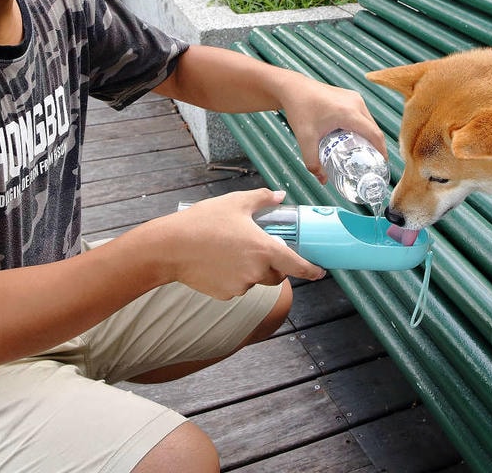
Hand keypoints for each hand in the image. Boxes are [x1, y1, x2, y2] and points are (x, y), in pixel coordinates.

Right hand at [156, 189, 324, 298]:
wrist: (171, 247)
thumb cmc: (203, 221)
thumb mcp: (235, 203)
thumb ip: (262, 200)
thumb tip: (279, 195)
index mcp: (264, 249)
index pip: (297, 265)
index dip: (311, 270)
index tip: (320, 272)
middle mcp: (256, 271)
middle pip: (276, 274)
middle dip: (274, 265)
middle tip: (258, 248)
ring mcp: (241, 285)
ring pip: (255, 280)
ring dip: (251, 270)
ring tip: (230, 251)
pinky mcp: (226, 294)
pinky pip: (237, 287)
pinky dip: (233, 277)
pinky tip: (217, 262)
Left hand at [279, 80, 386, 182]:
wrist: (293, 88)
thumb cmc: (299, 109)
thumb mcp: (305, 138)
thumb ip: (312, 162)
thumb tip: (322, 179)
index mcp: (349, 113)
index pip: (374, 134)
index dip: (382, 151)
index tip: (382, 164)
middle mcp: (356, 103)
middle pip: (374, 128)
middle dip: (376, 146)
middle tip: (372, 162)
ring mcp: (354, 97)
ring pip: (369, 121)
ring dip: (369, 136)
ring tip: (364, 152)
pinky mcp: (350, 96)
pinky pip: (363, 114)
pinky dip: (363, 127)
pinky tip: (355, 137)